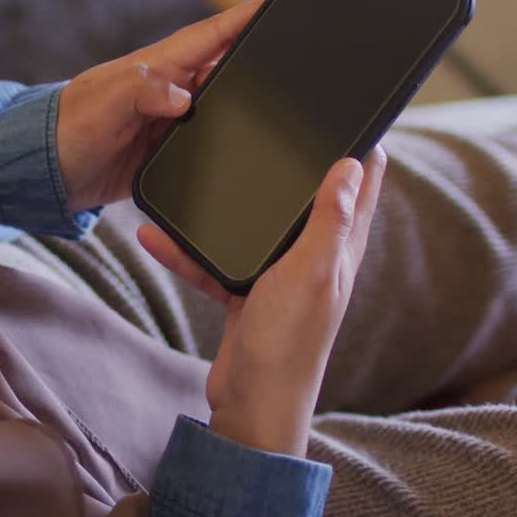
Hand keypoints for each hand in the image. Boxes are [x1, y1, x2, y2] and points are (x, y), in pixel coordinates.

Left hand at [56, 0, 262, 211]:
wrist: (45, 176)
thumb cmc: (67, 129)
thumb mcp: (104, 103)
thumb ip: (142, 91)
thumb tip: (184, 98)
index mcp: (157, 67)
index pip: (211, 35)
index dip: (244, 17)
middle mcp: (169, 91)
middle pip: (225, 71)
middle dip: (257, 63)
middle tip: (296, 57)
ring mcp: (170, 123)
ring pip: (221, 110)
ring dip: (244, 109)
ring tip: (283, 107)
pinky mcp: (166, 155)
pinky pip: (206, 146)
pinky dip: (225, 146)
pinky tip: (246, 152)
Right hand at [139, 147, 387, 455]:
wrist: (250, 406)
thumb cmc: (287, 344)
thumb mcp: (309, 272)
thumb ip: (328, 220)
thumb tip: (354, 164)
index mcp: (338, 249)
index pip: (363, 187)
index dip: (361, 147)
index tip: (346, 110)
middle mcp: (312, 258)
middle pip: (303, 198)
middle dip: (286, 163)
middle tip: (262, 122)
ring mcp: (277, 276)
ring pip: (250, 225)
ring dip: (223, 206)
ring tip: (193, 172)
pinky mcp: (244, 294)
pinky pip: (212, 261)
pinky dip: (186, 251)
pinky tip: (154, 236)